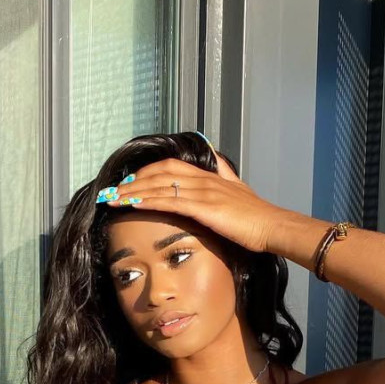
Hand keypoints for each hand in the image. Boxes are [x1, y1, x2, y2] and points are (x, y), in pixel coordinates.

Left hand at [99, 155, 284, 253]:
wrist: (271, 226)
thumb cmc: (256, 215)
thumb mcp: (238, 187)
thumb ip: (224, 172)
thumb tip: (216, 158)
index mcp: (209, 176)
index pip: (170, 166)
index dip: (148, 172)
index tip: (131, 182)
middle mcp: (203, 179)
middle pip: (160, 173)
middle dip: (134, 181)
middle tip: (114, 191)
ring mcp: (203, 192)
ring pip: (160, 186)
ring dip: (134, 192)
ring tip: (113, 199)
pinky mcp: (204, 207)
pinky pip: (170, 201)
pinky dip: (148, 201)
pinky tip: (133, 204)